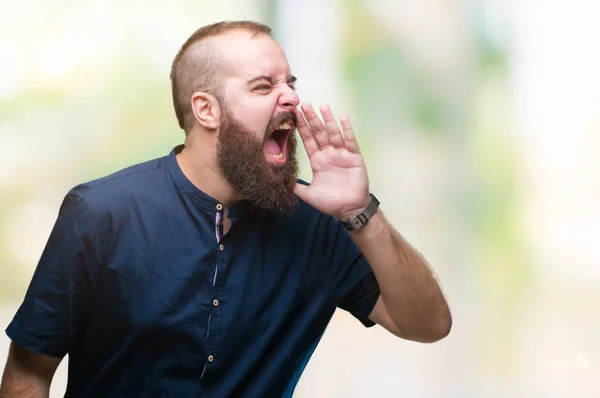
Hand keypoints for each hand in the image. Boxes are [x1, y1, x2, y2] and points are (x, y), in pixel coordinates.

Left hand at [293, 103, 369, 220]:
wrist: (349, 210)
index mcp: (317, 161)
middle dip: (311, 119)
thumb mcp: (308, 195)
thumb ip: (296, 187)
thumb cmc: (331, 202)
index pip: (308, 140)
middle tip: (304, 104)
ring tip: (322, 106)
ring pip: (333, 133)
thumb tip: (281, 182)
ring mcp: (341, 154)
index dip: (301, 128)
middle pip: (318, 133)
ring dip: (328, 120)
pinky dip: (347, 129)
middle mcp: (328, 154)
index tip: (294, 115)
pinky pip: (350, 140)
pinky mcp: (354, 157)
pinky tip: (343, 117)